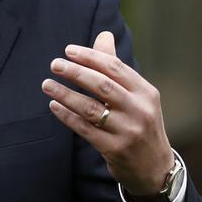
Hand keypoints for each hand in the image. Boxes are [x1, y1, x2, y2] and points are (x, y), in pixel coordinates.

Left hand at [41, 31, 174, 196]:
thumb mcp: (137, 95)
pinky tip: (54, 106)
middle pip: (102, 85)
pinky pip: (85, 129)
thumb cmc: (140, 122)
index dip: (90, 56)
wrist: (155, 168)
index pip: (115, 67)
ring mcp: (128, 131)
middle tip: (55, 64)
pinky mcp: (115, 149)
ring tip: (46, 84)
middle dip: (76, 72)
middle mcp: (139, 110)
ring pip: (91, 108)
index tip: (68, 50)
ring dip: (65, 94)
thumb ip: (116, 66)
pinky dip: (67, 116)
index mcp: (145, 92)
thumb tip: (103, 34)